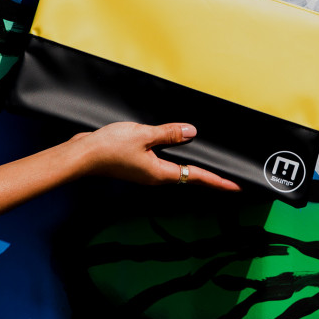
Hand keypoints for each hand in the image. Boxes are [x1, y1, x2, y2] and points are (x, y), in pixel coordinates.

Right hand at [70, 121, 241, 190]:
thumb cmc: (110, 148)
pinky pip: (163, 162)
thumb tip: (190, 132)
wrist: (82, 155)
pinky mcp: (138, 164)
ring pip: (176, 170)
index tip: (236, 186)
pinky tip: (178, 149)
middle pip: (189, 176)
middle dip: (209, 176)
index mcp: (160, 173)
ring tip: (210, 164)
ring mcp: (146, 172)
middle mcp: (156, 177)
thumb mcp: (143, 135)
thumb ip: (168, 133)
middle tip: (228, 176)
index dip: (218, 181)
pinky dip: (176, 157)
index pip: (196, 177)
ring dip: (193, 167)